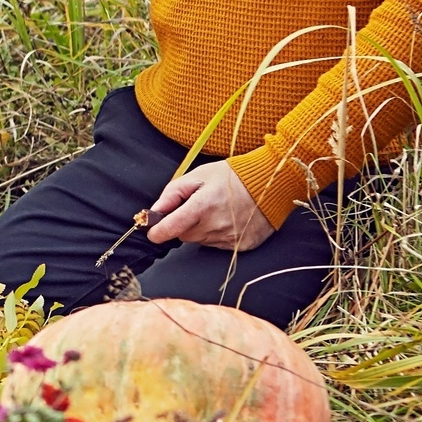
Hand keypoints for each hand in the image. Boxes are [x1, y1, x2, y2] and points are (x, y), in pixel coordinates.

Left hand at [144, 160, 276, 251]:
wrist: (269, 183)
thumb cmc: (232, 176)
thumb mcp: (198, 175)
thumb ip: (173, 193)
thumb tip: (155, 210)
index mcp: (202, 206)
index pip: (171, 227)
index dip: (158, 231)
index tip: (152, 232)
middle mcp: (216, 225)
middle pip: (185, 235)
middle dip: (184, 224)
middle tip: (195, 208)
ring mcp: (230, 238)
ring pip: (202, 241)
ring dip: (201, 230)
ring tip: (215, 211)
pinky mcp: (242, 245)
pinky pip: (219, 245)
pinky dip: (217, 235)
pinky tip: (227, 219)